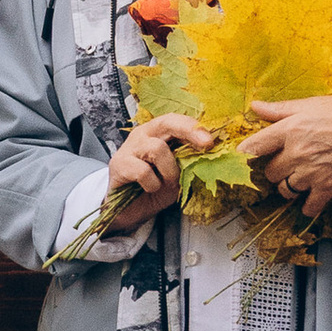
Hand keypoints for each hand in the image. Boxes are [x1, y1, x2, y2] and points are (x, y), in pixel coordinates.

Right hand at [102, 112, 215, 231]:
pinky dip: (152, 184)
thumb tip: (211, 153)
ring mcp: (129, 148)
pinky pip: (143, 171)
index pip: (177, 120)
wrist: (129, 210)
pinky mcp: (119, 165)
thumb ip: (188, 161)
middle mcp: (143, 135)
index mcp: (158, 133)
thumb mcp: (178, 174)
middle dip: (189, 131)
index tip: (212, 140)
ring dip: (169, 170)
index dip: (195, 127)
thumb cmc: (154, 189)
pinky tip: (150, 188)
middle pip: (167, 122)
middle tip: (206, 144)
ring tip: (168, 182)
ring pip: (157, 148)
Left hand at [244, 95, 331, 218]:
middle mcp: (296, 153)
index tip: (249, 155)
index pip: (253, 147)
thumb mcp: (310, 104)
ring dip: (287, 187)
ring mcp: (310, 173)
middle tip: (285, 163)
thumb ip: (279, 109)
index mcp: (288, 130)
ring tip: (297, 179)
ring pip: (285, 190)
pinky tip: (308, 201)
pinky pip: (308, 206)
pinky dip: (307, 207)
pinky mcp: (326, 187)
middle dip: (274, 169)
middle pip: (269, 172)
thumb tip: (255, 106)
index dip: (248, 152)